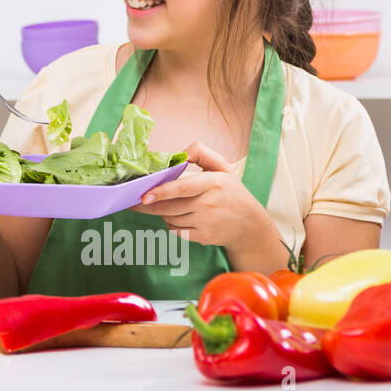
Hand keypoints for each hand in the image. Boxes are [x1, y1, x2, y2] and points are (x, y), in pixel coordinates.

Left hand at [129, 142, 277, 249]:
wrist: (250, 224)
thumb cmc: (231, 192)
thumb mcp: (222, 167)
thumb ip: (200, 153)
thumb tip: (177, 154)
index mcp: (213, 183)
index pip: (182, 188)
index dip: (161, 191)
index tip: (144, 195)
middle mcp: (209, 204)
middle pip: (169, 206)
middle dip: (151, 204)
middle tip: (140, 199)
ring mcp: (206, 223)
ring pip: (169, 218)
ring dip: (163, 212)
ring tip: (173, 205)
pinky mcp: (203, 237)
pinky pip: (176, 231)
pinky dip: (171, 224)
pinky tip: (180, 217)